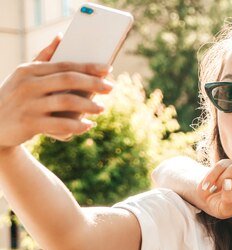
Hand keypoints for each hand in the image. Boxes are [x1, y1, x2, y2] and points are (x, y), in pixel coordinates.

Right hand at [0, 35, 112, 150]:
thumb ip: (43, 57)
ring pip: (66, 101)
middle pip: (68, 80)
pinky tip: (88, 126)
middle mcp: (29, 84)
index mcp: (30, 70)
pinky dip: (77, 126)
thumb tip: (60, 37)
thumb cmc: (17, 95)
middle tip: (111, 87)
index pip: (64, 65)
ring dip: (88, 105)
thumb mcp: (25, 75)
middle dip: (93, 83)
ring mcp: (29, 104)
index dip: (88, 67)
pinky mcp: (30, 123)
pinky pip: (60, 124)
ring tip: (102, 108)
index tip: (108, 69)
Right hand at [196, 148, 231, 218]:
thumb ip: (228, 201)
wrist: (205, 198)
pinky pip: (220, 168)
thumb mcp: (225, 210)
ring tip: (213, 190)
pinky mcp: (226, 165)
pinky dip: (212, 178)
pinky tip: (208, 186)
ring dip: (221, 180)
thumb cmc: (220, 206)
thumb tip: (229, 183)